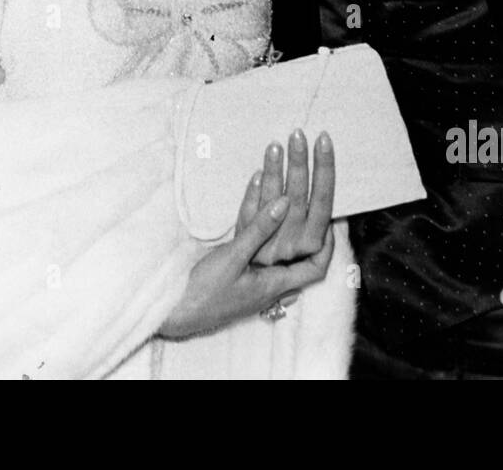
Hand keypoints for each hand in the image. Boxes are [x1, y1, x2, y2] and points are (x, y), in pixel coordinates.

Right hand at [159, 168, 334, 339]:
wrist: (172, 312)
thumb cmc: (204, 293)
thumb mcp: (233, 259)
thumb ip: (259, 230)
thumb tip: (286, 202)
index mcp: (275, 285)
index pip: (316, 268)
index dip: (327, 244)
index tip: (331, 218)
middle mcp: (269, 283)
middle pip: (297, 252)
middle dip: (305, 223)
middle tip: (311, 196)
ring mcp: (252, 278)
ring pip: (276, 246)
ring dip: (281, 218)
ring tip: (287, 190)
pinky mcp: (236, 271)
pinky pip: (256, 243)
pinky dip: (259, 220)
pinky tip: (256, 199)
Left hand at [244, 129, 334, 265]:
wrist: (241, 293)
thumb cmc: (279, 271)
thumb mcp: (306, 259)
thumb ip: (321, 242)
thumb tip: (337, 217)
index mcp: (311, 244)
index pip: (323, 202)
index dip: (324, 171)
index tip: (323, 141)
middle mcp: (290, 244)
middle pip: (298, 198)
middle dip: (300, 163)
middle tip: (299, 133)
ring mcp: (266, 244)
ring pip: (272, 202)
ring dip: (274, 172)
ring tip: (275, 145)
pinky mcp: (244, 243)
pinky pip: (248, 214)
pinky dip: (252, 193)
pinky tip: (256, 173)